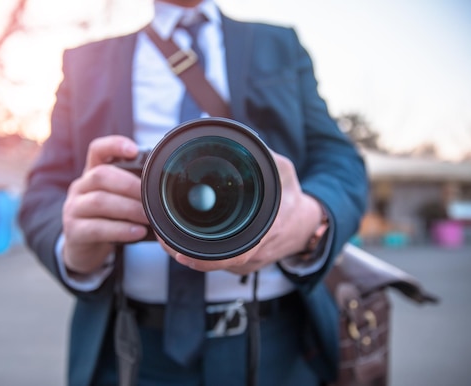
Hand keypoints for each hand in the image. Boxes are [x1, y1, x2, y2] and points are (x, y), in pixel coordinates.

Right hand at [61, 136, 148, 273]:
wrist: (83, 249)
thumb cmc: (106, 220)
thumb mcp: (117, 200)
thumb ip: (132, 190)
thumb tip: (163, 187)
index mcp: (92, 174)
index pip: (97, 150)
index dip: (114, 145)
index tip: (134, 150)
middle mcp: (80, 187)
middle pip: (100, 175)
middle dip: (130, 185)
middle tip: (151, 198)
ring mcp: (73, 209)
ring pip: (99, 201)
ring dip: (129, 208)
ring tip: (148, 217)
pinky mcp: (73, 232)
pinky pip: (97, 228)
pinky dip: (121, 230)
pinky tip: (137, 232)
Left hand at [161, 152, 322, 274]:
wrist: (307, 224)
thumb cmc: (293, 197)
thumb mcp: (283, 171)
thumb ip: (262, 156)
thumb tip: (237, 138)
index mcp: (262, 234)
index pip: (231, 256)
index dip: (203, 259)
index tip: (180, 254)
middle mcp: (253, 254)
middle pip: (213, 262)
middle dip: (184, 252)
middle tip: (163, 238)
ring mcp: (248, 264)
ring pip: (213, 263)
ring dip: (191, 251)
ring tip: (170, 235)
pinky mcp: (243, 266)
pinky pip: (219, 260)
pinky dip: (203, 250)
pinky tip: (190, 237)